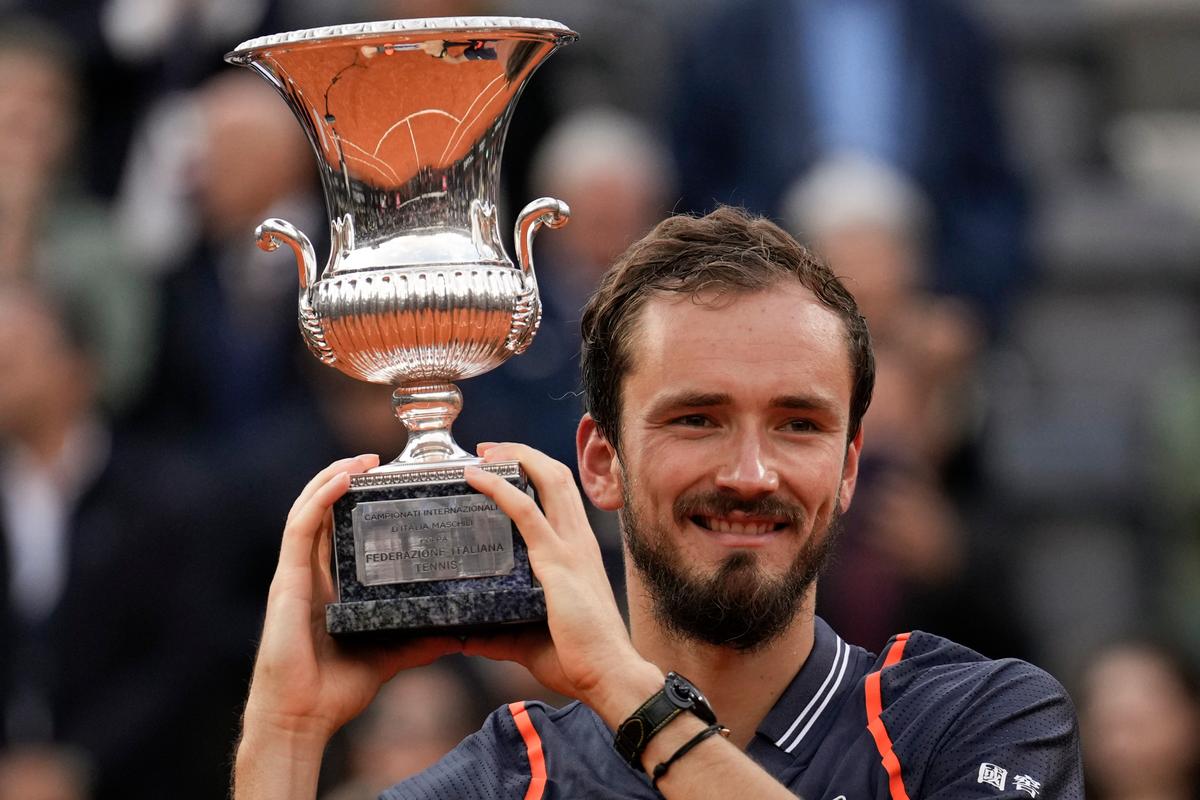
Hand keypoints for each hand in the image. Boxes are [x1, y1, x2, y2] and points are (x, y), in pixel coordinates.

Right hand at [242, 454, 462, 743]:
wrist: (301, 719)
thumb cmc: (335, 690)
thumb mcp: (389, 654)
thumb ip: (418, 639)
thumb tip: (458, 631)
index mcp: (330, 586)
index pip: (341, 530)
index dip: (357, 501)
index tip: (388, 482)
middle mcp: (310, 573)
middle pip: (323, 511)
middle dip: (346, 477)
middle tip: (379, 460)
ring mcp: (296, 575)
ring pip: (309, 508)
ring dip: (333, 476)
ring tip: (363, 458)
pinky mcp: (287, 580)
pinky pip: (301, 527)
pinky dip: (320, 497)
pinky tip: (342, 478)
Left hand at [461, 443, 658, 715]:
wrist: (609, 675)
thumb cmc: (577, 660)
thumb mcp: (528, 638)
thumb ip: (497, 633)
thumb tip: (461, 637)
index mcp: (579, 553)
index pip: (562, 495)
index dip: (536, 471)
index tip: (504, 464)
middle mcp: (579, 542)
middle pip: (557, 475)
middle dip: (524, 453)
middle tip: (488, 449)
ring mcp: (571, 549)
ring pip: (549, 480)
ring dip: (516, 458)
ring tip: (484, 452)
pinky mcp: (558, 563)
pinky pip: (527, 512)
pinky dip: (500, 488)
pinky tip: (477, 477)